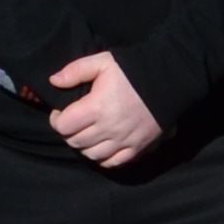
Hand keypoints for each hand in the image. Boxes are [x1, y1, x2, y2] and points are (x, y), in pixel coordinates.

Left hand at [44, 49, 163, 168]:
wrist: (171, 78)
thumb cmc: (134, 69)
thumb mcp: (103, 61)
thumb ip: (75, 70)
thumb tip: (53, 81)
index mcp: (97, 107)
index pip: (63, 126)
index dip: (57, 119)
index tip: (61, 112)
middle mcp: (109, 128)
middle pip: (75, 142)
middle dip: (69, 132)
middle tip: (74, 121)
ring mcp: (124, 140)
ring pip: (92, 155)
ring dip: (84, 146)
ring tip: (88, 133)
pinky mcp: (138, 147)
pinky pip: (113, 162)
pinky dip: (103, 158)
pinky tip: (103, 146)